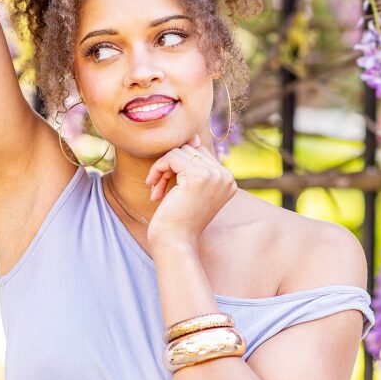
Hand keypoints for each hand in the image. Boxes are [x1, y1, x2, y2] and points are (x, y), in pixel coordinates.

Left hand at [145, 133, 237, 252]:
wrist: (175, 243)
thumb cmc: (178, 219)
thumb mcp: (189, 189)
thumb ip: (193, 163)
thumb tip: (192, 135)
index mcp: (228, 179)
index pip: (200, 153)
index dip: (179, 165)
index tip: (167, 185)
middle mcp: (226, 176)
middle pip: (191, 150)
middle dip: (170, 166)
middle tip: (158, 187)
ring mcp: (214, 175)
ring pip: (180, 151)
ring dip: (162, 169)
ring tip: (155, 189)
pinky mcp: (198, 176)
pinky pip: (172, 157)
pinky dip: (158, 169)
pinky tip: (153, 187)